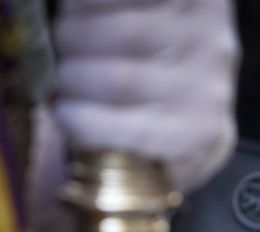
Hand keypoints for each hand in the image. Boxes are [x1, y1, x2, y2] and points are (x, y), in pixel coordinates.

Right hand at [52, 0, 237, 192]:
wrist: (203, 63)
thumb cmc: (159, 116)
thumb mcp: (148, 158)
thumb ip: (107, 169)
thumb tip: (47, 186)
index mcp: (200, 139)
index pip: (145, 133)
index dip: (93, 123)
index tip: (59, 113)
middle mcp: (213, 90)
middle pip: (125, 80)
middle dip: (72, 76)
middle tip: (52, 76)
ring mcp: (210, 40)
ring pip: (127, 31)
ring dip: (76, 33)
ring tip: (61, 40)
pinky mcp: (202, 1)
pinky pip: (132, 0)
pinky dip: (93, 4)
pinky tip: (76, 11)